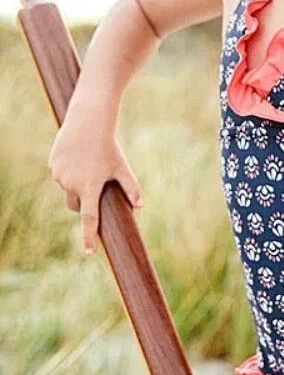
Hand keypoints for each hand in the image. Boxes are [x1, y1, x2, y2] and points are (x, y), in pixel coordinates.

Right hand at [48, 118, 142, 254]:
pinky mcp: (52, 164)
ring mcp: (60, 175)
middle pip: (75, 206)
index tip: (89, 253)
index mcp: (90, 188)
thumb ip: (131, 187)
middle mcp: (72, 184)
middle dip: (83, 203)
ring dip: (76, 183)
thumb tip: (140, 206)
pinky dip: (68, 170)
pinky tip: (78, 156)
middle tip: (94, 188)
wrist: (88, 122)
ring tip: (87, 164)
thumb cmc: (108, 147)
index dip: (89, 236)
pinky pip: (60, 174)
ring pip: (67, 187)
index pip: (89, 219)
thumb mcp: (122, 167)